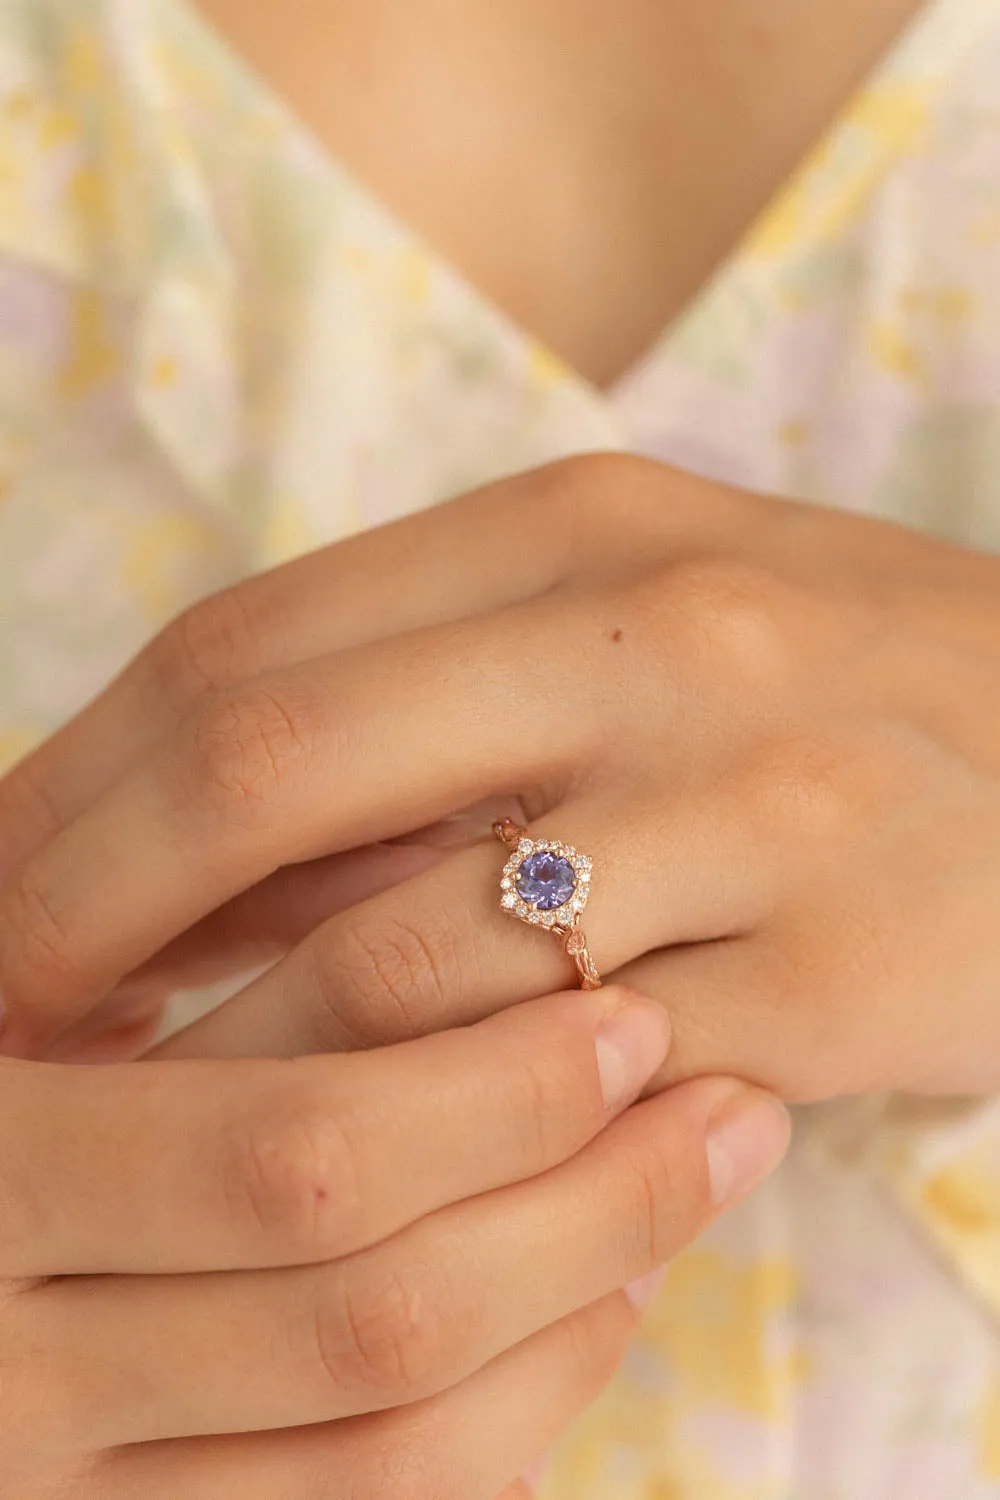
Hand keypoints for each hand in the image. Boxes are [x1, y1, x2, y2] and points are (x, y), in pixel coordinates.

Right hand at [0, 985, 789, 1495]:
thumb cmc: (12, 1014)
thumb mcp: (62, 962)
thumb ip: (232, 917)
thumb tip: (459, 866)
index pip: (300, 1161)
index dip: (497, 1098)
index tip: (633, 1015)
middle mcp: (9, 1370)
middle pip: (377, 1314)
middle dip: (586, 1209)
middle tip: (724, 1108)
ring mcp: (59, 1488)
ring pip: (390, 1445)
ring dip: (574, 1318)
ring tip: (680, 1202)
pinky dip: (511, 1424)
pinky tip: (588, 1315)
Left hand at [3, 452, 999, 1095]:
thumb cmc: (815, 691)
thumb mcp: (626, 629)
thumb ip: (424, 703)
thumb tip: (190, 849)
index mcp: (580, 531)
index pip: (244, 646)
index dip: (74, 779)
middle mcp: (658, 640)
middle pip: (271, 761)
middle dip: (84, 903)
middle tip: (5, 1006)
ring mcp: (755, 806)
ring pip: (398, 959)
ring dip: (235, 1057)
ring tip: (153, 1110)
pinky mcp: (836, 975)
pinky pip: (562, 1086)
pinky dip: (433, 1134)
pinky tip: (376, 1159)